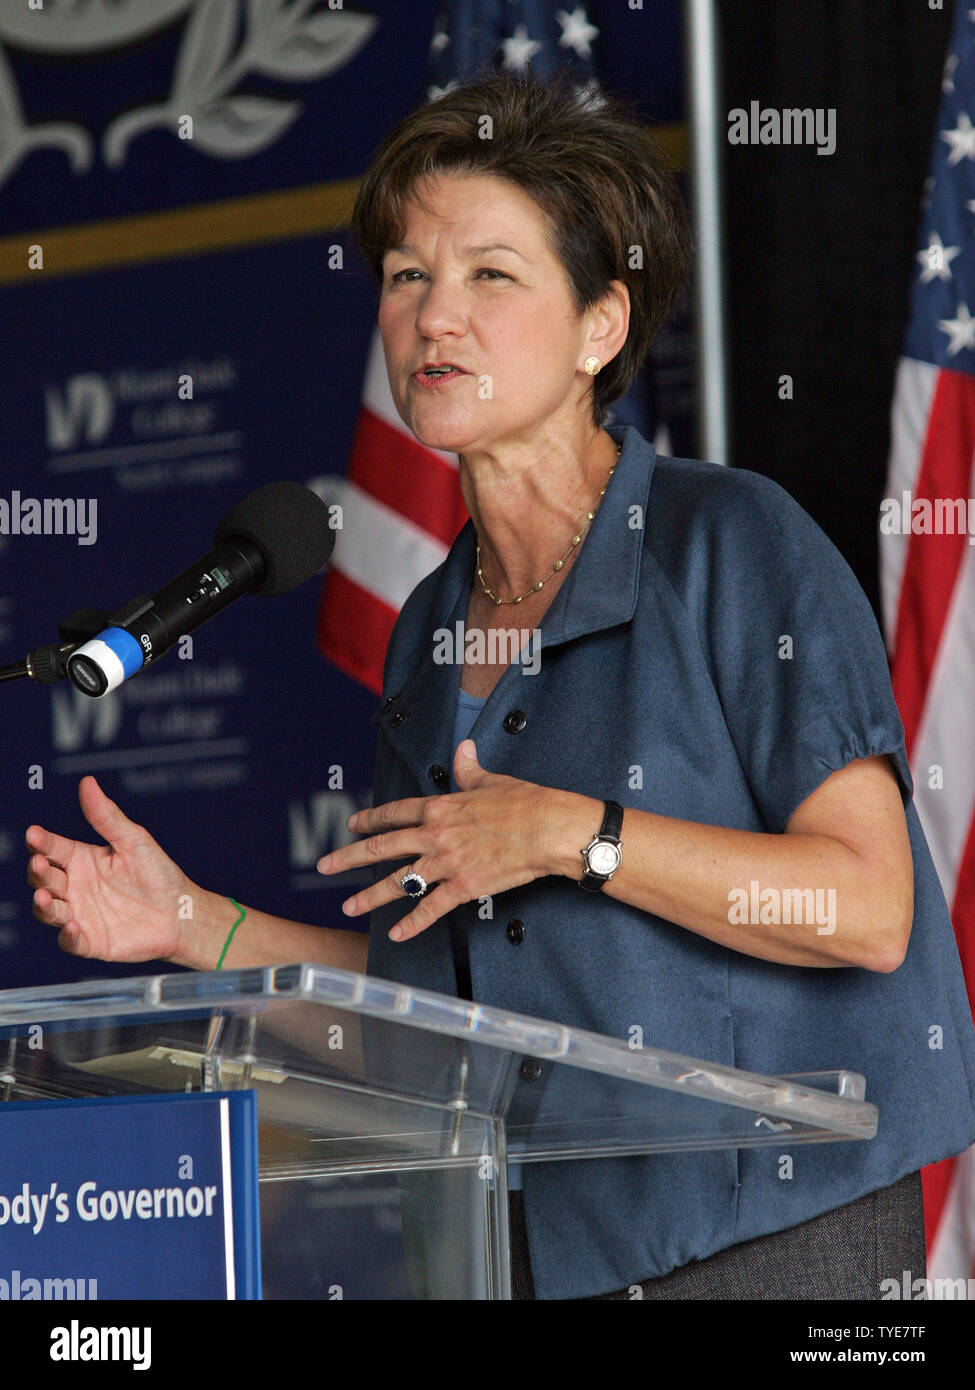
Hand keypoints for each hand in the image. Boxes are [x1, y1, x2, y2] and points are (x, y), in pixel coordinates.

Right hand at [26, 775, 195, 962]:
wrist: (182, 913)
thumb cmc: (158, 874)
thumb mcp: (134, 840)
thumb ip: (107, 817)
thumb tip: (88, 783)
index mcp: (82, 860)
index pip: (53, 849)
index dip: (41, 842)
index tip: (34, 834)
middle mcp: (76, 887)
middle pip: (45, 879)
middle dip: (38, 872)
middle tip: (39, 863)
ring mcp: (81, 914)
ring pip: (50, 910)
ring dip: (43, 905)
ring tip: (44, 897)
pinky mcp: (91, 940)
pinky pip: (72, 940)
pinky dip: (68, 935)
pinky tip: (72, 926)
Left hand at [317, 740, 566, 941]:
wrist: (548, 829)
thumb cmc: (525, 803)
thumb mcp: (491, 780)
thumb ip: (469, 769)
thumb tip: (462, 749)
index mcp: (440, 807)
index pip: (394, 813)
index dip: (370, 819)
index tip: (353, 825)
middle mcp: (435, 835)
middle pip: (383, 847)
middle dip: (349, 857)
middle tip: (325, 867)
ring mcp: (447, 862)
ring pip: (398, 881)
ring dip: (370, 896)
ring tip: (349, 906)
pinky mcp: (464, 886)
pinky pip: (431, 908)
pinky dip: (412, 923)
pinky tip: (395, 933)